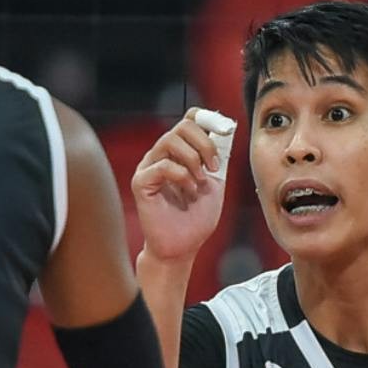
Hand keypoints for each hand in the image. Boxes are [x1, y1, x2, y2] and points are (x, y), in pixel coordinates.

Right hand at [133, 109, 228, 263]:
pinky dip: (182, 176)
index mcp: (178, 152)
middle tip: (214, 167)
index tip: (227, 132)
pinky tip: (189, 192)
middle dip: (205, 143)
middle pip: (182, 126)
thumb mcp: (215, 183)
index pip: (189, 119)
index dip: (209, 119)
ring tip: (201, 181)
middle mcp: (160, 155)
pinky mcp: (141, 182)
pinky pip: (162, 165)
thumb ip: (217, 158)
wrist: (182, 248)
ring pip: (170, 140)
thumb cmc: (195, 219)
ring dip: (193, 160)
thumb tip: (225, 131)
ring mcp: (148, 167)